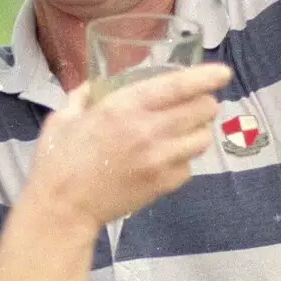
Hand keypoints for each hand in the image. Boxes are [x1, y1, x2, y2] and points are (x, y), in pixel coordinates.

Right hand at [28, 63, 230, 230]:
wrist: (63, 208)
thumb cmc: (58, 160)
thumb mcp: (63, 117)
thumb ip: (83, 96)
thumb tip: (95, 85)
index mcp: (124, 108)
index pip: (178, 86)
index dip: (206, 77)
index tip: (222, 72)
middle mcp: (149, 131)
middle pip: (202, 110)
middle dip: (204, 102)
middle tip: (194, 103)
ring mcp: (161, 160)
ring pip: (203, 138)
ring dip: (197, 130)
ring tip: (182, 130)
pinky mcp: (164, 184)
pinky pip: (189, 165)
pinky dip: (183, 158)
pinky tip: (165, 158)